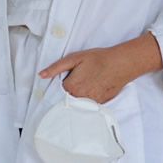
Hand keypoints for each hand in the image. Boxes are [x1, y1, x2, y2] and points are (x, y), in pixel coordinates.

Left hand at [39, 32, 162, 103]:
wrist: (121, 63)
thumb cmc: (97, 59)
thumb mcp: (73, 59)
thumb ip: (56, 68)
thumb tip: (41, 75)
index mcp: (71, 87)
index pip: (61, 87)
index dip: (67, 79)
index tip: (74, 73)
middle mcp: (80, 98)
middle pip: (70, 95)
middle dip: (74, 87)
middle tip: (84, 75)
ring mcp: (91, 102)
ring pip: (80, 100)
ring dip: (82, 93)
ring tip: (92, 80)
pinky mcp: (101, 103)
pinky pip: (91, 102)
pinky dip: (92, 96)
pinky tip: (98, 85)